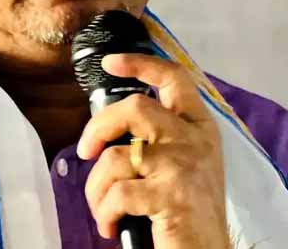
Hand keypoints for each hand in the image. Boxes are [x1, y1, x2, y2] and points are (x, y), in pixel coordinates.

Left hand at [77, 53, 230, 248]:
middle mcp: (194, 140)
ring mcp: (183, 167)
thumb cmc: (191, 212)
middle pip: (135, 108)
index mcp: (200, 128)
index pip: (174, 79)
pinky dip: (105, 212)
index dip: (140, 64)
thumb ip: (162, 137)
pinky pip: (118, 193)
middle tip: (86, 150)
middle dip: (98, 127)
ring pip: (116, 156)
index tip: (111, 62)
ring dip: (97, 188)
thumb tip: (114, 123)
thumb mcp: (188, 164)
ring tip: (104, 209)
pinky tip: (112, 226)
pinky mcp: (171, 197)